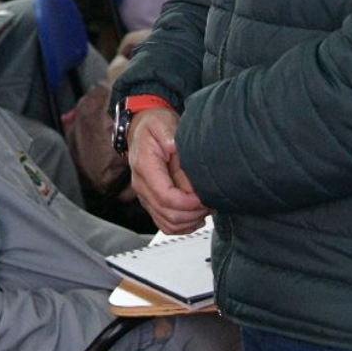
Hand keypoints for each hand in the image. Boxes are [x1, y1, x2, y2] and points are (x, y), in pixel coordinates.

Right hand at [125, 108, 208, 233]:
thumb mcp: (163, 124)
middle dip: (193, 213)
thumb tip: (179, 152)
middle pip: (167, 214)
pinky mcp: (152, 201)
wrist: (141, 127)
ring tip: (205, 208)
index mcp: (145, 167)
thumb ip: (172, 138)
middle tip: (210, 202)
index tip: (203, 196)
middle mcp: (142, 185)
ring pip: (167, 223)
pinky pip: (165, 224)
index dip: (187, 202)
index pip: (165, 196)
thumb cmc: (154, 125)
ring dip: (190, 221)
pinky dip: (183, 226)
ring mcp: (146, 196)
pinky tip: (197, 216)